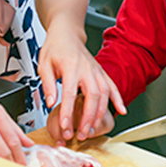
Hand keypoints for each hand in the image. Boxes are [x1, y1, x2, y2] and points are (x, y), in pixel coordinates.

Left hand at [37, 20, 125, 142]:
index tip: (65, 126)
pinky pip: (113, 86)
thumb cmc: (55, 48)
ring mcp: (96, 70)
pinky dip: (118, 99)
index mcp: (71, 66)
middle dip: (88, 117)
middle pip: (92, 96)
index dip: (68, 112)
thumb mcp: (44, 64)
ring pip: (104, 93)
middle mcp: (87, 69)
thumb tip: (51, 103)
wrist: (67, 33)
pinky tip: (121, 111)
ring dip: (100, 113)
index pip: (70, 93)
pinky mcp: (101, 72)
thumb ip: (48, 84)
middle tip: (82, 133)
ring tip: (94, 128)